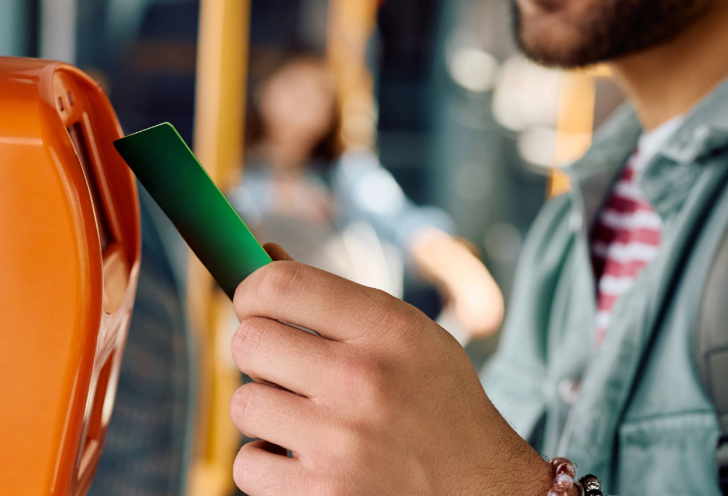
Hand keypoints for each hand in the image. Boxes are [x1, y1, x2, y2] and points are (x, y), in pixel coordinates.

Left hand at [229, 243, 550, 495]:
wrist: (482, 491)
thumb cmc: (438, 406)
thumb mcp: (409, 338)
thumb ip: (338, 301)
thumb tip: (262, 255)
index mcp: (388, 330)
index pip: (281, 285)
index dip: (252, 290)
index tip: (254, 305)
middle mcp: (363, 381)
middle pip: (248, 342)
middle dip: (258, 354)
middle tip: (286, 369)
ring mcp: (341, 444)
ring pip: (244, 405)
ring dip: (267, 412)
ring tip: (308, 420)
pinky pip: (248, 464)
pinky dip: (268, 464)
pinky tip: (307, 459)